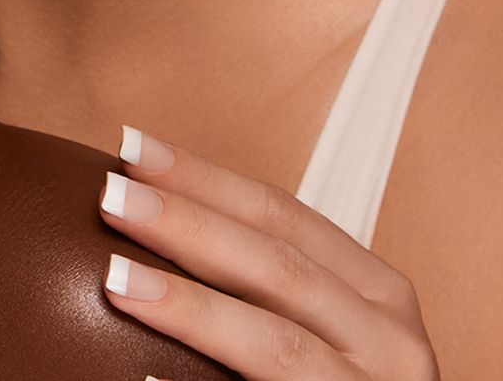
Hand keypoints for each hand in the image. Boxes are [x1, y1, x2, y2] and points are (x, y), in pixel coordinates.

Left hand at [97, 126, 437, 379]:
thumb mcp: (314, 325)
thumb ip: (255, 282)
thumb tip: (137, 214)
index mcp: (375, 296)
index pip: (283, 218)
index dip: (207, 178)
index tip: (131, 145)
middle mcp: (392, 342)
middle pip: (278, 267)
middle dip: (190, 225)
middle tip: (109, 193)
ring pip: (279, 344)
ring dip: (193, 308)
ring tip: (115, 277)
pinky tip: (147, 378)